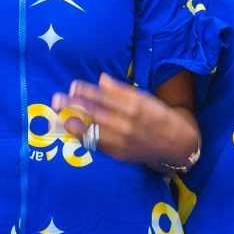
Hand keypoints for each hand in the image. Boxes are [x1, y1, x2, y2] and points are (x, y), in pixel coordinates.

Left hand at [55, 75, 192, 166]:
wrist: (177, 144)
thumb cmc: (159, 117)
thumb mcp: (145, 99)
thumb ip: (122, 91)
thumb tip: (101, 79)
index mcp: (135, 106)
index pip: (105, 97)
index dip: (87, 91)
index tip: (72, 85)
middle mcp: (128, 124)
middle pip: (96, 113)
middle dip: (74, 106)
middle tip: (56, 99)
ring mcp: (122, 141)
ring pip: (93, 130)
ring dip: (73, 122)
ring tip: (58, 115)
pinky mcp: (119, 154)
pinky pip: (97, 144)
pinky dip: (83, 136)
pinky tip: (72, 129)